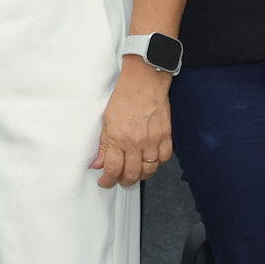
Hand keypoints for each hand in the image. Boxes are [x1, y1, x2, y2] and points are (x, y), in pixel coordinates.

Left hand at [92, 60, 171, 188]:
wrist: (144, 80)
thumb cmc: (124, 96)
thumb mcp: (106, 120)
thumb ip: (104, 145)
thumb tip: (98, 164)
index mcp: (119, 138)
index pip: (113, 169)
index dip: (108, 180)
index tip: (105, 182)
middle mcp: (136, 142)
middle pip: (132, 174)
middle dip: (124, 181)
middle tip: (120, 180)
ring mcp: (153, 140)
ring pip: (149, 170)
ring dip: (141, 175)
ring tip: (135, 173)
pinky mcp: (166, 135)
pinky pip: (164, 158)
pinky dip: (157, 163)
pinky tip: (151, 160)